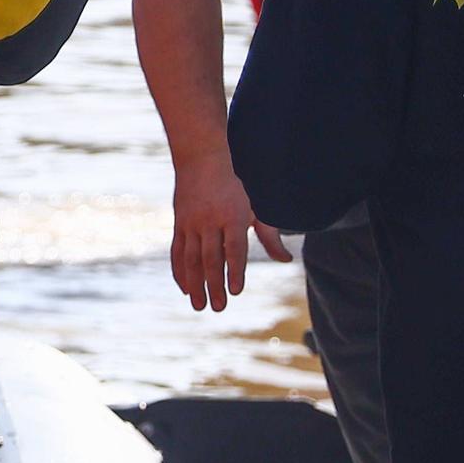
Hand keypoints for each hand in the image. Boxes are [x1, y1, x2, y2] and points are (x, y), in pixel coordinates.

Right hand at [169, 152, 288, 311]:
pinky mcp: (179, 223)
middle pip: (211, 258)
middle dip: (214, 285)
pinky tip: (184, 288)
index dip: (235, 270)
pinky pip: (177, 251)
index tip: (236, 291)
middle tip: (219, 308)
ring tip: (199, 305)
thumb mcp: (258, 204)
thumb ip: (269, 236)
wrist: (202, 154)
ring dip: (195, 284)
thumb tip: (285, 261)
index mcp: (233, 215)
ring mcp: (191, 222)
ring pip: (192, 258)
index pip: (234, 248)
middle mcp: (210, 220)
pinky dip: (180, 271)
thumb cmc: (238, 180)